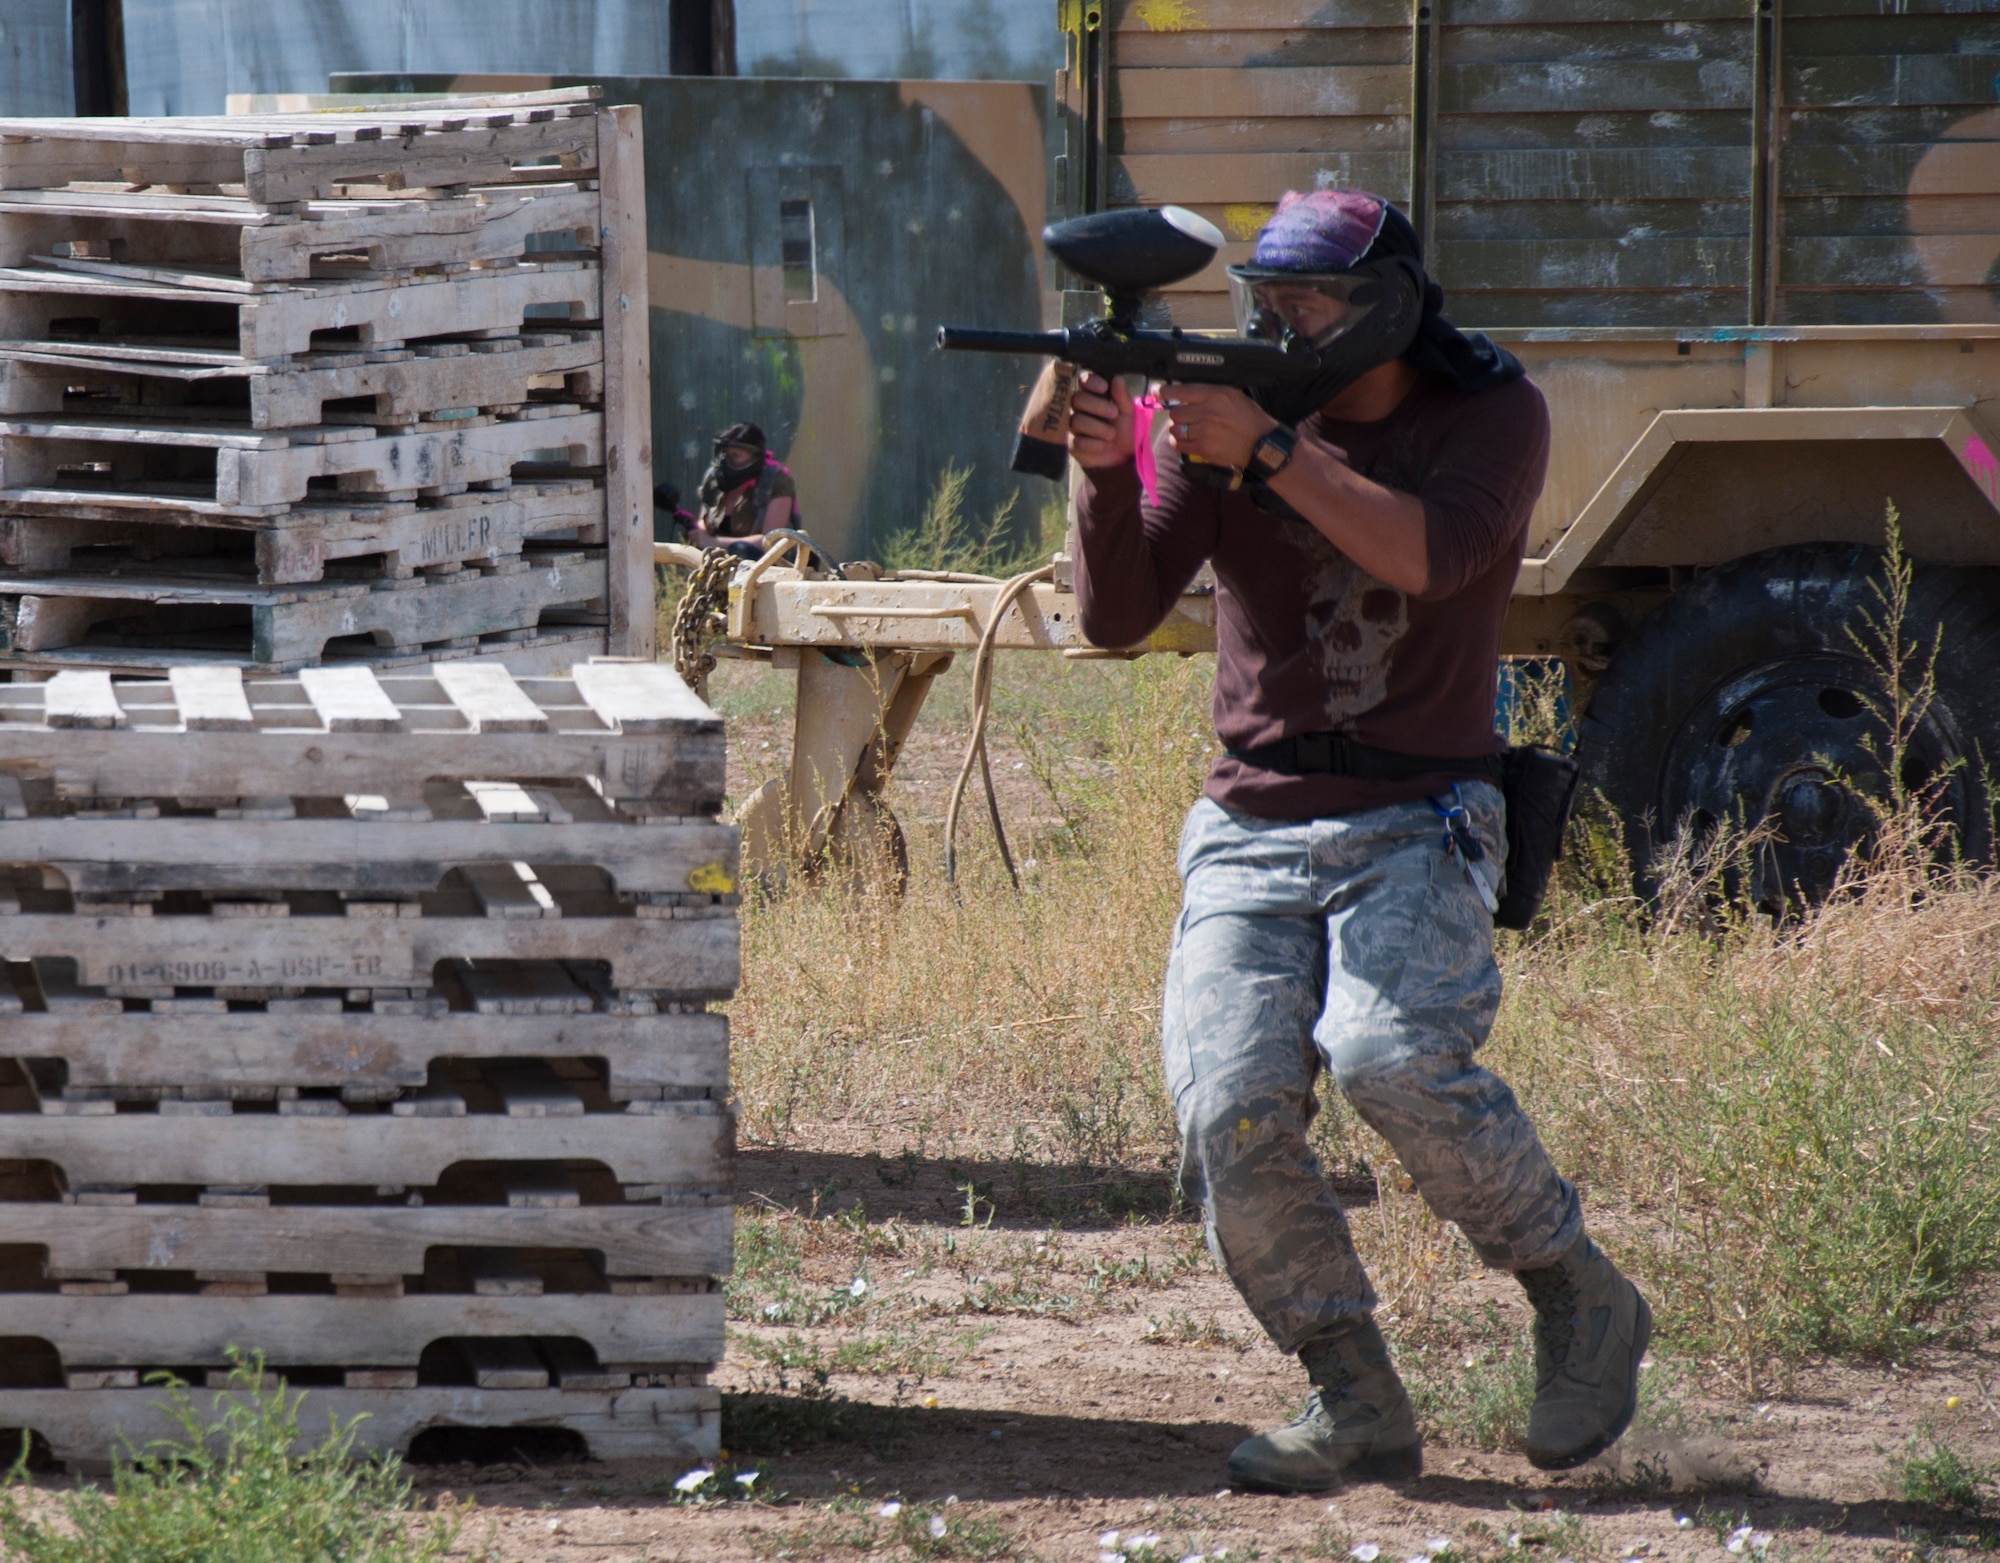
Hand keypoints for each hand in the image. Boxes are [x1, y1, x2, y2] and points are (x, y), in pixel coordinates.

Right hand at [1068, 370, 1134, 467]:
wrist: (1125, 455)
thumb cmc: (1125, 429)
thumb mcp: (1128, 412)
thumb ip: (1122, 396)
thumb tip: (1117, 378)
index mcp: (1092, 395)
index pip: (1083, 380)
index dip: (1091, 382)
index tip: (1104, 388)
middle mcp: (1078, 408)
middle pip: (1077, 399)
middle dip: (1097, 406)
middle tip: (1114, 413)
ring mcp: (1072, 426)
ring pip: (1076, 421)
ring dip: (1098, 428)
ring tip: (1112, 434)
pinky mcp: (1072, 444)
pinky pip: (1077, 441)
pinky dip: (1094, 444)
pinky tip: (1104, 446)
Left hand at [1161, 383, 1278, 470]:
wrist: (1260, 444)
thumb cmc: (1248, 418)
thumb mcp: (1232, 395)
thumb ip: (1208, 393)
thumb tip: (1184, 394)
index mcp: (1215, 395)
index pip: (1181, 391)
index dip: (1165, 392)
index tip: (1158, 392)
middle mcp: (1207, 412)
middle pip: (1175, 412)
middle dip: (1178, 414)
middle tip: (1186, 417)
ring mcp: (1204, 431)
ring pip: (1175, 429)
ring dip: (1178, 429)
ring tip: (1190, 430)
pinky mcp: (1203, 448)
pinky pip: (1179, 445)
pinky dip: (1179, 443)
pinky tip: (1187, 440)